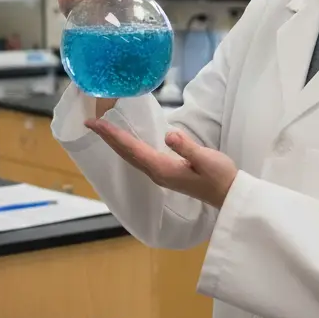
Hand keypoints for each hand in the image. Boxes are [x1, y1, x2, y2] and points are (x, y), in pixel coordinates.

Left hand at [83, 117, 238, 208]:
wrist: (228, 194)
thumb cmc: (220, 176)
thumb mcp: (206, 159)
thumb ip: (187, 148)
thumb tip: (169, 135)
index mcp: (162, 168)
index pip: (132, 149)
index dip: (113, 136)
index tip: (96, 124)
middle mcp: (156, 172)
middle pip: (126, 153)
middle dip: (107, 138)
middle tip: (90, 123)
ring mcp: (159, 174)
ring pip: (130, 156)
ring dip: (115, 143)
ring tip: (101, 130)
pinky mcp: (164, 172)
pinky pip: (138, 157)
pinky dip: (126, 147)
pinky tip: (124, 142)